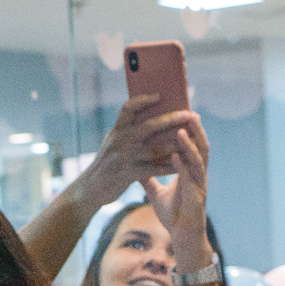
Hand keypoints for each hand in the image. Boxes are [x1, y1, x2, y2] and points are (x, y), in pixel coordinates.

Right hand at [75, 95, 200, 204]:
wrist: (90, 189)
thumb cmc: (106, 164)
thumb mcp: (112, 143)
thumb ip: (126, 131)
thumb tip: (149, 118)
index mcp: (116, 130)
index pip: (128, 108)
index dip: (143, 100)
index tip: (159, 95)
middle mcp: (120, 141)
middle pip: (149, 126)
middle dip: (172, 119)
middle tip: (189, 114)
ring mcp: (124, 157)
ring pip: (156, 148)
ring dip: (176, 143)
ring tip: (194, 139)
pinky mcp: (128, 174)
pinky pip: (154, 169)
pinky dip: (170, 166)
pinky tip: (183, 163)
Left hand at [138, 121, 212, 273]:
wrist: (181, 238)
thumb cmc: (173, 215)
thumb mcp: (156, 193)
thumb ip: (148, 177)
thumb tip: (135, 165)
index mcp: (190, 171)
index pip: (192, 144)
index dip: (190, 128)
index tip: (182, 111)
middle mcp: (198, 175)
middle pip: (201, 146)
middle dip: (195, 128)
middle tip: (187, 111)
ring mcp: (199, 186)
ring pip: (199, 159)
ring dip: (189, 144)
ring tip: (181, 128)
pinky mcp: (196, 198)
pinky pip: (191, 179)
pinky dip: (182, 166)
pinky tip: (174, 156)